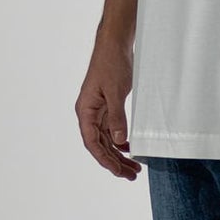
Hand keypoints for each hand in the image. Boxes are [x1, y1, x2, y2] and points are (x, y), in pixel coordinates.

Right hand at [75, 36, 141, 179]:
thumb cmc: (111, 63)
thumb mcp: (116, 92)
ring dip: (119, 154)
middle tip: (131, 175)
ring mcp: (98, 110)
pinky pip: (112, 129)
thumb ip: (117, 117)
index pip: (92, 142)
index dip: (105, 159)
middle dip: (115, 161)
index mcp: (85, 111)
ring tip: (134, 167)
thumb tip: (119, 141)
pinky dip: (121, 140)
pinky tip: (131, 147)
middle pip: (100, 145)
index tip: (118, 171)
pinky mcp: (108, 106)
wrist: (115, 44)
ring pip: (107, 139)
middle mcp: (89, 113)